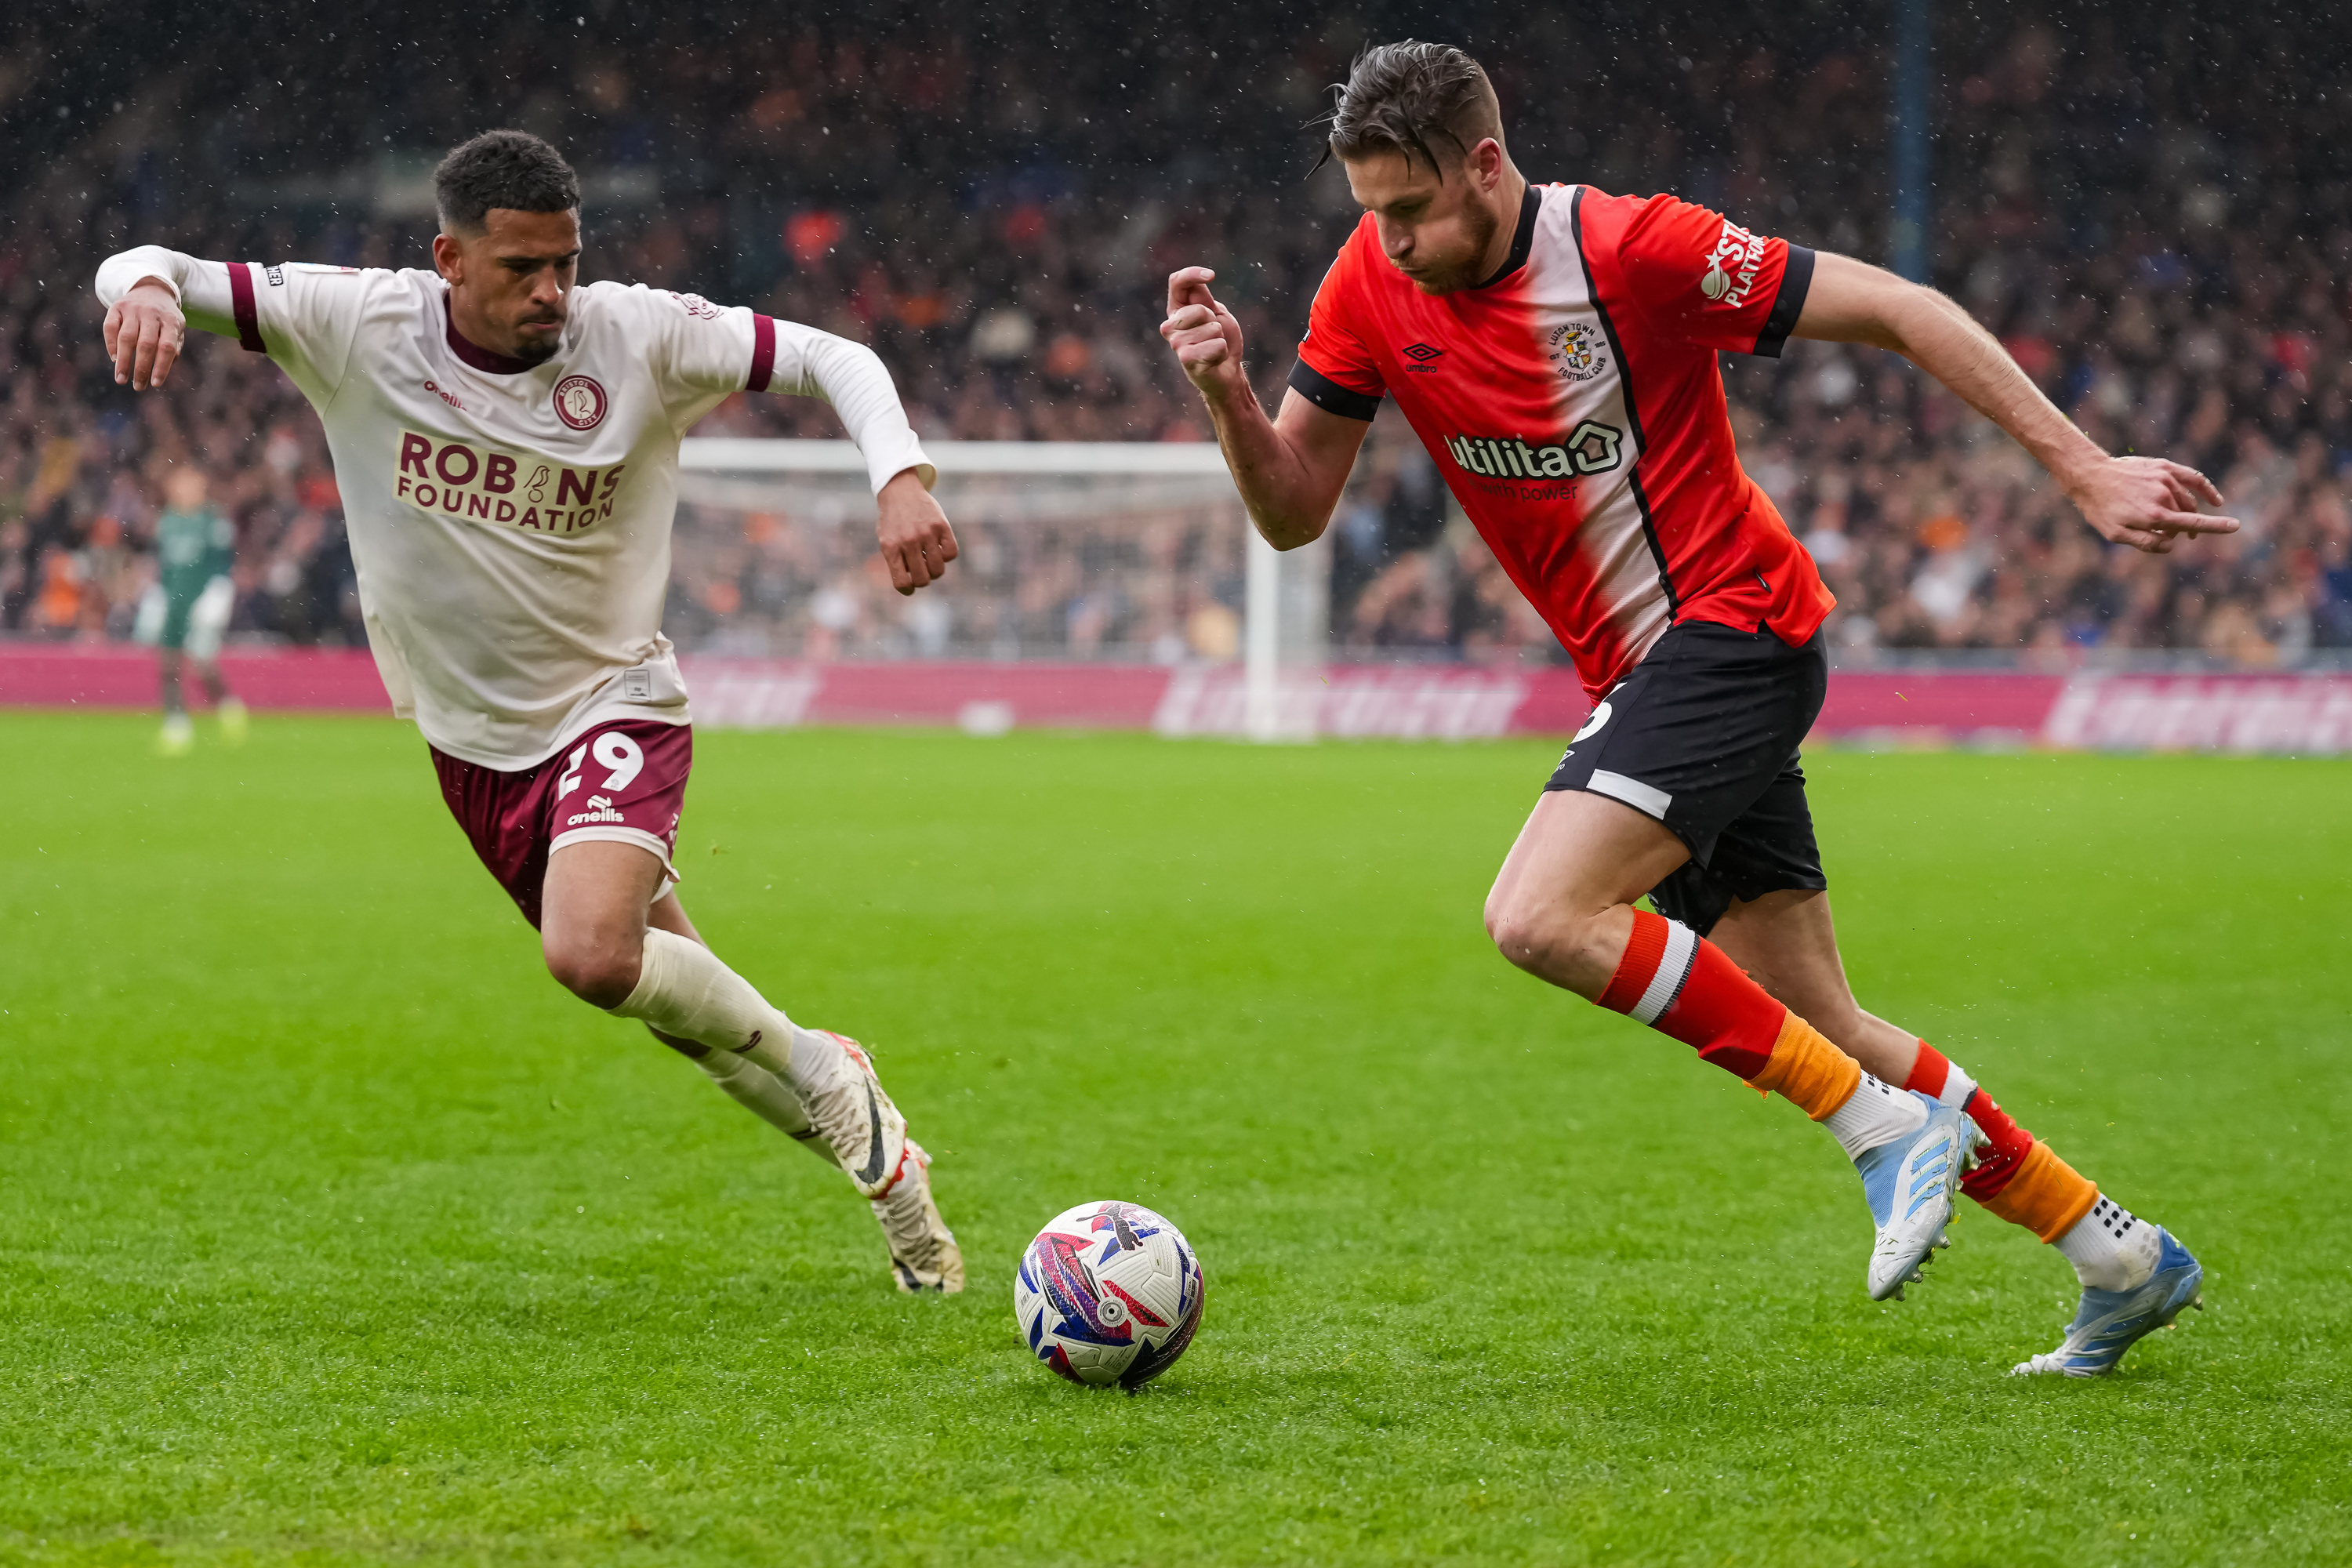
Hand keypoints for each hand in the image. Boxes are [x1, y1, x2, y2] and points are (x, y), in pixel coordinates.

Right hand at [104, 279, 185, 390]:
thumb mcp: (176, 329)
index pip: (166, 347)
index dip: (161, 367)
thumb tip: (165, 367)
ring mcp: (132, 309)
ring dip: (123, 362)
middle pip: (145, 344)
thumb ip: (173, 347)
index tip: (155, 384)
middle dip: (141, 368)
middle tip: (138, 387)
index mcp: (171, 321)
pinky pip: (110, 328)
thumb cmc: (165, 318)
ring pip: (126, 338)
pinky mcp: (116, 307)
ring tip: (121, 379)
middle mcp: (151, 313)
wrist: (151, 289)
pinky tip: (115, 359)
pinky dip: (111, 345)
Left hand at [876, 468, 956, 594]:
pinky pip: (952, 553)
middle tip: (922, 571)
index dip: (908, 589)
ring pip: (938, 569)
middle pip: (922, 579)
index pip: (902, 582)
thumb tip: (910, 585)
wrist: (900, 491)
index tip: (910, 586)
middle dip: (923, 579)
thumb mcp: (885, 540)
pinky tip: (940, 548)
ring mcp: (926, 532)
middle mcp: (908, 541)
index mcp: (890, 547)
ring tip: (930, 560)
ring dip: (935, 569)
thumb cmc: (892, 520)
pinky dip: (947, 555)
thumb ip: (895, 561)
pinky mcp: (941, 525)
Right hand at [1160, 266, 1248, 400]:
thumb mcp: (1215, 312)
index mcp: (1176, 310)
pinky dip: (1222, 351)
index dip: (1192, 274)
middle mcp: (1170, 326)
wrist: (1226, 371)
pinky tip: (1214, 359)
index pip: (1177, 282)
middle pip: (1200, 309)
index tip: (1211, 275)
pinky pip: (1216, 345)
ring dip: (1220, 338)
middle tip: (1213, 334)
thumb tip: (1198, 281)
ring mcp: (1176, 343)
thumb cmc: (1221, 339)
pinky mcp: (1186, 359)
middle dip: (1215, 320)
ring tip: (1213, 347)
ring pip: (1211, 328)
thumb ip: (1203, 297)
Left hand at [2064, 454, 2238, 554]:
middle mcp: (2164, 495)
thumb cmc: (2100, 509)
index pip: (2192, 523)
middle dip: (2182, 529)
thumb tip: (2171, 544)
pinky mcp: (2164, 467)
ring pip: (2187, 500)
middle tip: (2173, 536)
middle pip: (2185, 516)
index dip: (2215, 527)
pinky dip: (2204, 488)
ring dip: (2186, 513)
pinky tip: (2214, 499)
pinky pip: (2192, 478)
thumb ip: (2146, 542)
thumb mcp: (2116, 535)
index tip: (2235, 526)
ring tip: (2175, 522)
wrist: (2090, 476)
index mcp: (2155, 515)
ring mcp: (2165, 479)